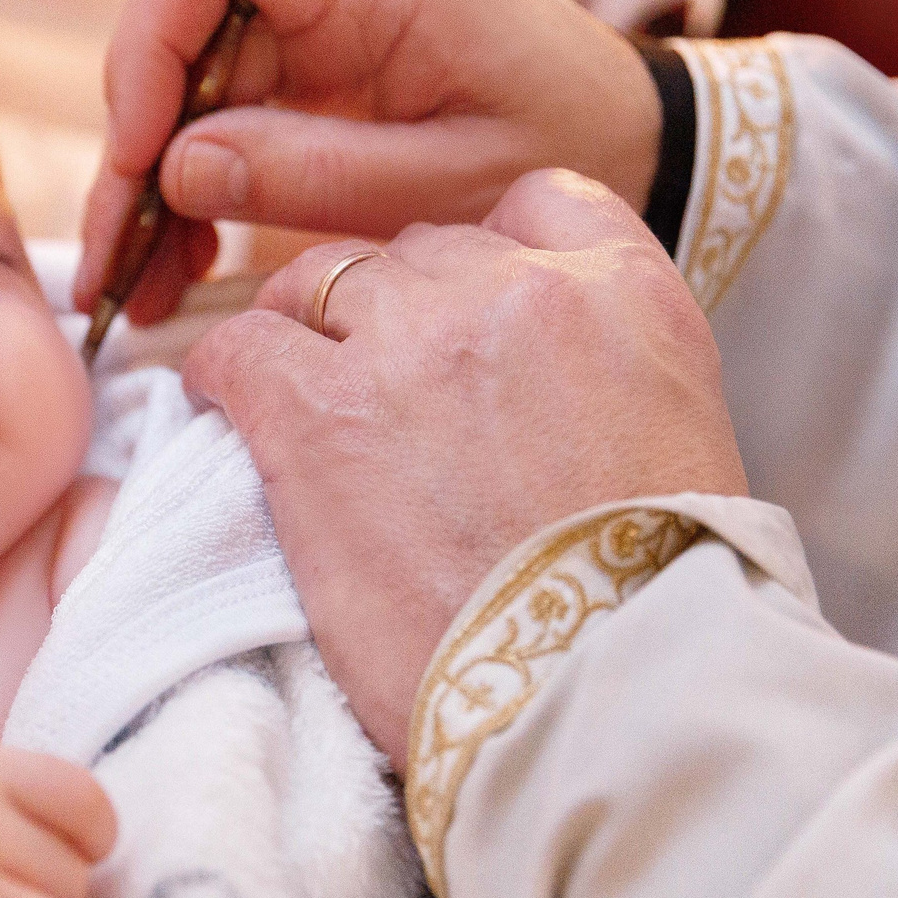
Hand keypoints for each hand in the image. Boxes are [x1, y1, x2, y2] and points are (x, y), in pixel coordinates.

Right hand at [73, 0, 661, 323]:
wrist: (648, 145)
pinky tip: (183, 268)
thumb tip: (177, 169)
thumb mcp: (446, 181)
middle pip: (177, 30)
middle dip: (136, 144)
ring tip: (143, 287)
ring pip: (189, 84)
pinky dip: (198, 190)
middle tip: (115, 256)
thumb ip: (313, 170)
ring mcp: (322, 19)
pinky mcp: (320, 69)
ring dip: (157, 183)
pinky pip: (228, 117)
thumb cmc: (572, 149)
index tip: (142, 157)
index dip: (148, 49)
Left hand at [183, 171, 745, 755]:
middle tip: (376, 388)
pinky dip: (221, 374)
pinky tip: (224, 408)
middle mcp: (519, 289)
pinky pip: (236, 347)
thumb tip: (536, 376)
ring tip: (294, 395)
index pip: (538, 203)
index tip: (462, 313)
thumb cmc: (646, 604)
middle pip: (418, 253)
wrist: (602, 694)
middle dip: (394, 311)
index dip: (486, 257)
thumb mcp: (677, 439)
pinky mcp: (316, 411)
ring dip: (304, 333)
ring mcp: (411, 342)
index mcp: (626, 292)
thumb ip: (608, 367)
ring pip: (320, 281)